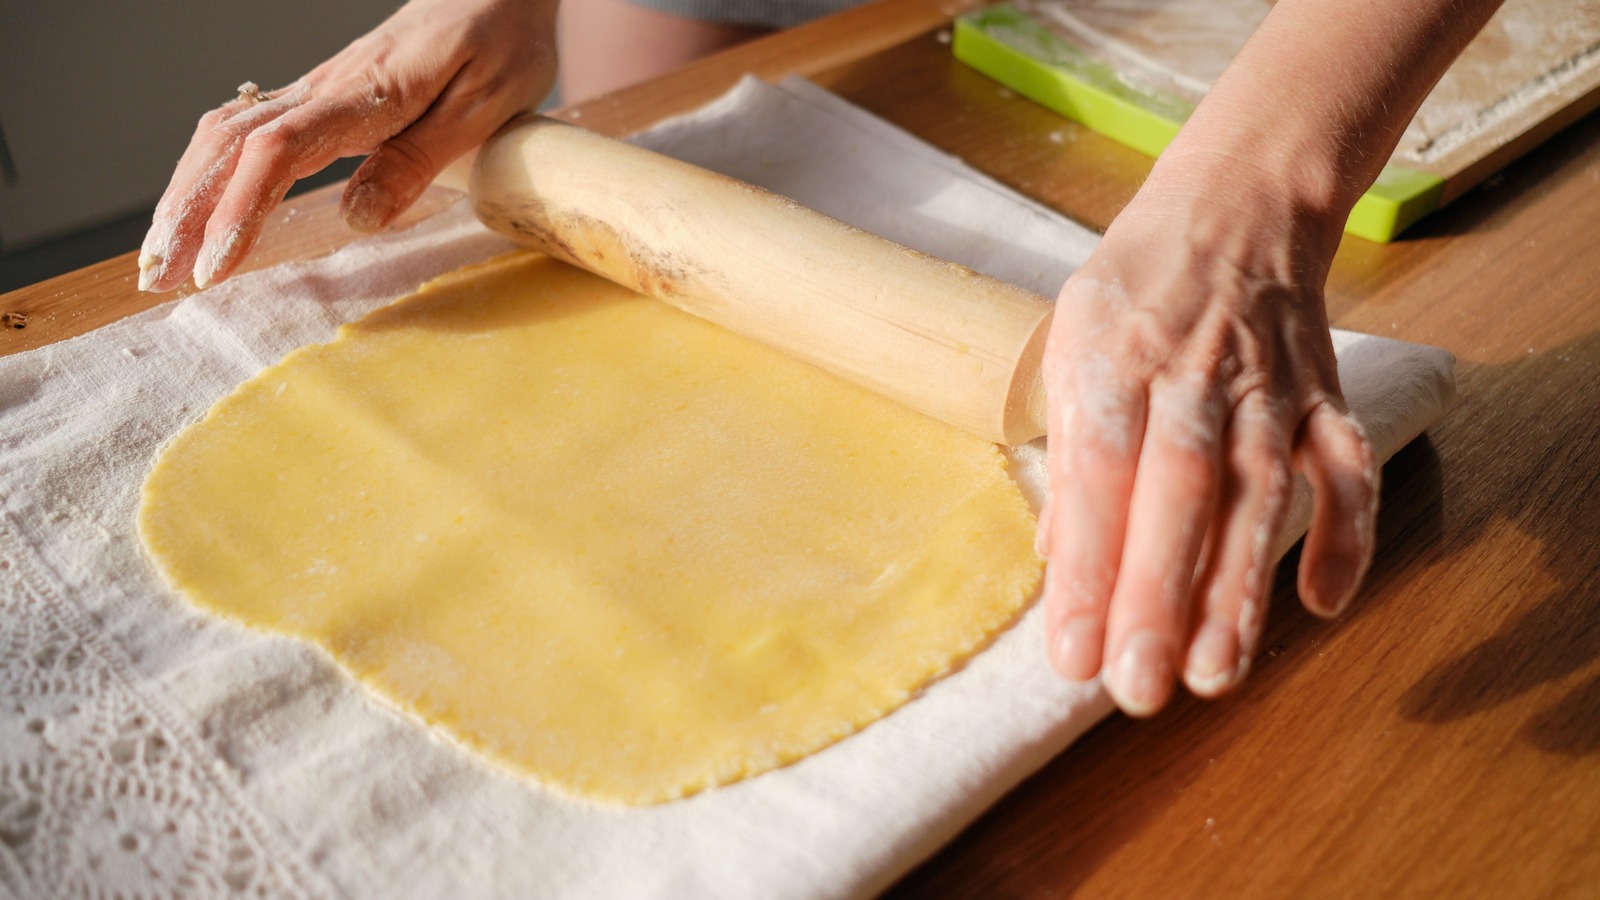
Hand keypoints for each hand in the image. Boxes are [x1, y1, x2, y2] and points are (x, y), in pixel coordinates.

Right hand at [138, 0, 558, 291]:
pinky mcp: (325, 94)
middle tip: (158, 275)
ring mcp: (318, 89)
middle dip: (186, 211)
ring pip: (227, 134)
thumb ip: (415, 160)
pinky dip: (211, 168)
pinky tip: (198, 199)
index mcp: (362, 94)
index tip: (215, 265)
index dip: (238, 209)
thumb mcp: (480, 107)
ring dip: (188, 192)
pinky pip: (248, 128)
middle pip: (229, 145)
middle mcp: (325, 89)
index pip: (276, 152)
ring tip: (164, 252)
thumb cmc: (499, 41)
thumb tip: (355, 216)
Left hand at [1037, 150, 1378, 715]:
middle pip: (1179, 491)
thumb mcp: (1070, 347)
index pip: (1096, 473)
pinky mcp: (1325, 391)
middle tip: (1139, 688)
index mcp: (1112, 356)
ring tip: (1215, 674)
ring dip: (1239, 586)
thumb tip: (1055, 557)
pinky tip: (1325, 603)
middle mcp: (1192, 370)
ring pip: (1259, 490)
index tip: (1070, 653)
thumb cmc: (1134, 289)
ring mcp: (1268, 382)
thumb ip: (1069, 450)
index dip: (1084, 566)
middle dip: (1158, 596)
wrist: (1234, 204)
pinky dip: (1347, 531)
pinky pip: (1347, 463)